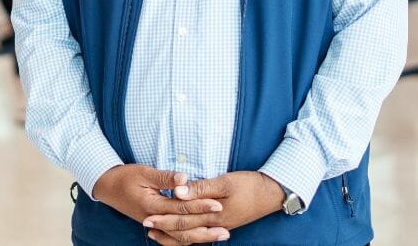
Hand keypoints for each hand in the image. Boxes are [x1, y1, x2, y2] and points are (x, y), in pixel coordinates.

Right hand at [91, 165, 225, 235]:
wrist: (107, 187)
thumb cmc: (125, 177)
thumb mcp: (143, 172)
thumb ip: (165, 177)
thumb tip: (184, 178)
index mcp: (152, 205)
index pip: (181, 208)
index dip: (200, 206)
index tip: (218, 204)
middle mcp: (154, 219)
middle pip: (183, 228)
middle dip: (206, 228)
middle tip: (226, 229)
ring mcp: (154, 224)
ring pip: (179, 237)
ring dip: (200, 237)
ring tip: (220, 235)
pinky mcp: (155, 224)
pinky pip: (173, 236)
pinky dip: (188, 238)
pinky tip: (201, 237)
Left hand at [143, 171, 283, 244]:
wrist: (272, 194)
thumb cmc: (249, 185)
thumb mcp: (225, 182)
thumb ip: (201, 188)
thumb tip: (178, 191)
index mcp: (213, 214)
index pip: (183, 219)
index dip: (164, 218)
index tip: (147, 216)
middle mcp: (215, 224)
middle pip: (184, 230)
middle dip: (164, 227)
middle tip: (145, 225)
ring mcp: (220, 226)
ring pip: (191, 235)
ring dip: (173, 234)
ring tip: (156, 233)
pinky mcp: (223, 223)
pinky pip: (200, 233)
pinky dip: (187, 235)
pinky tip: (180, 233)